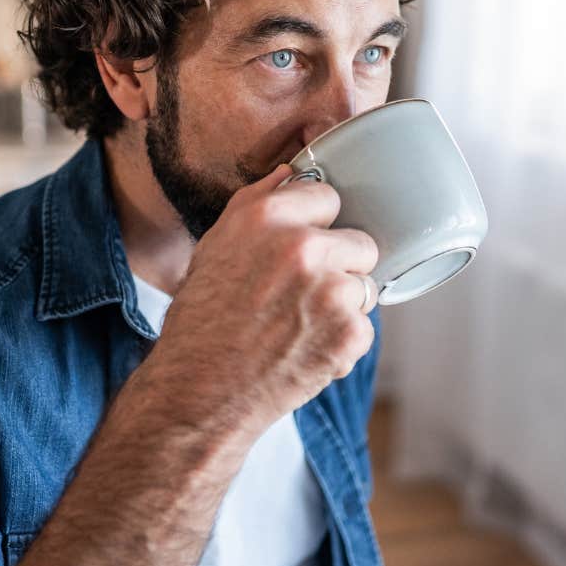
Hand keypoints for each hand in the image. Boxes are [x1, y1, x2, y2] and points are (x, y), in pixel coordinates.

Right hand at [142, 165, 378, 435]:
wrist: (199, 391)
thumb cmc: (202, 321)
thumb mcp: (215, 247)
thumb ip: (255, 204)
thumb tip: (291, 174)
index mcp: (267, 217)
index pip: (329, 197)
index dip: (318, 227)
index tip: (302, 251)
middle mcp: (302, 247)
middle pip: (361, 243)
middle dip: (340, 269)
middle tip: (302, 298)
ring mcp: (331, 291)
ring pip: (366, 289)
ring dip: (342, 309)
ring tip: (298, 328)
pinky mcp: (349, 333)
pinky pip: (365, 329)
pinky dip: (341, 346)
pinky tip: (304, 352)